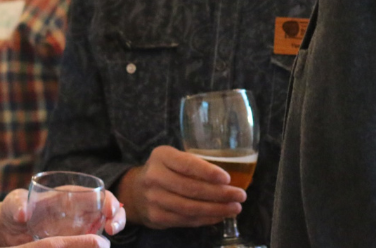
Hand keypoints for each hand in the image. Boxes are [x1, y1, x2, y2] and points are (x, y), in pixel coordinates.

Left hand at [0, 187, 125, 245]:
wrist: (7, 231)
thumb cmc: (14, 209)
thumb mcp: (14, 204)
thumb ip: (18, 204)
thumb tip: (23, 213)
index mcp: (69, 196)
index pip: (97, 194)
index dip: (108, 200)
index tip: (109, 210)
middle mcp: (78, 211)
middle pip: (107, 211)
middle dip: (117, 217)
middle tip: (113, 228)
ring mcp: (77, 229)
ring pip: (102, 230)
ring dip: (112, 232)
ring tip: (107, 244)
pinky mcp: (72, 243)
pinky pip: (89, 245)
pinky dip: (97, 247)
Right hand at [117, 145, 245, 229]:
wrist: (135, 192)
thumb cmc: (164, 171)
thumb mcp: (173, 158)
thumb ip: (194, 163)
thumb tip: (231, 174)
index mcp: (162, 156)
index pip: (186, 164)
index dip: (207, 172)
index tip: (227, 178)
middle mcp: (155, 176)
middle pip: (191, 188)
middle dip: (219, 194)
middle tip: (240, 195)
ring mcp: (154, 199)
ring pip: (190, 207)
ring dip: (216, 209)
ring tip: (235, 208)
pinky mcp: (157, 217)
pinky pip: (186, 220)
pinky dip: (206, 219)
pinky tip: (220, 216)